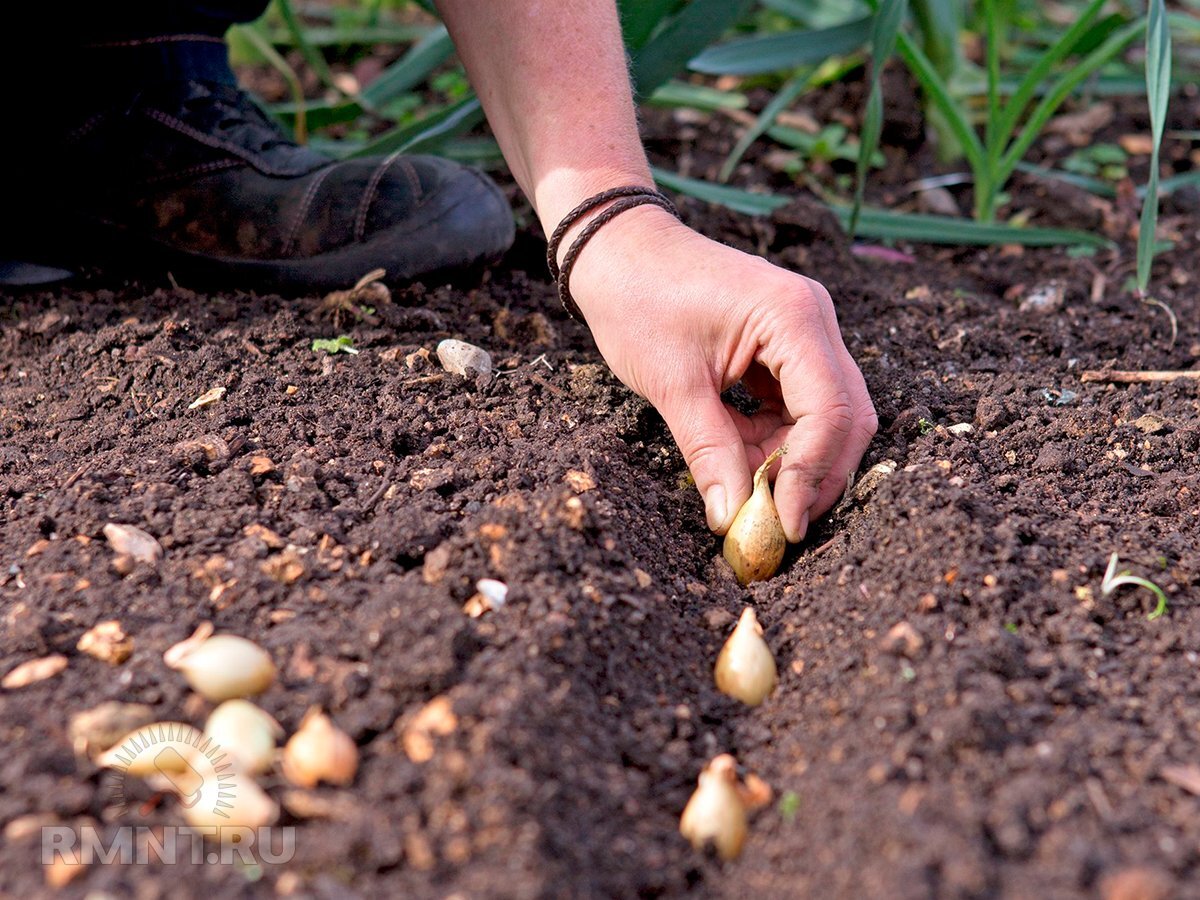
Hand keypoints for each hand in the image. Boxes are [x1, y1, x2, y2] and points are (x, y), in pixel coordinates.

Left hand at [566, 206, 877, 540]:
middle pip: (844, 416)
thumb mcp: (672, 384)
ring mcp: (803, 332)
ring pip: (824, 416)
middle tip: (776, 524)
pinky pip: (797, 406)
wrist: (618, 251)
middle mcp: (813, 320)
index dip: (812, 475)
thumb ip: (708, 452)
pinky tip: (738, 458)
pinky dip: (774, 440)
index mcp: (793, 317)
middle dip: (814, 475)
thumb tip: (731, 518)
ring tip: (744, 490)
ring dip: (790, 461)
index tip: (784, 524)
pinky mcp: (785, 346)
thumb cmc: (638, 300)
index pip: (830, 411)